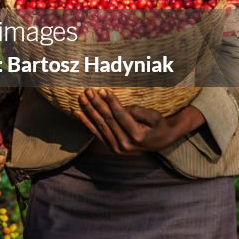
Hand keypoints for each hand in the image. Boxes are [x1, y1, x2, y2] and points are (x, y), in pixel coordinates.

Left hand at [74, 88, 204, 153]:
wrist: (161, 142)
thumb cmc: (158, 126)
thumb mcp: (155, 117)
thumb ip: (139, 111)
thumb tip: (122, 107)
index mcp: (137, 136)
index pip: (120, 115)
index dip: (111, 102)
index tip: (102, 90)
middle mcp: (126, 144)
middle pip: (108, 120)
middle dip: (97, 103)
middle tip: (88, 91)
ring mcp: (118, 148)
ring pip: (100, 125)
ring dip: (89, 110)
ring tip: (82, 98)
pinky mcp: (112, 148)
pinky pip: (97, 133)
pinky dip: (87, 123)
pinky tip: (78, 113)